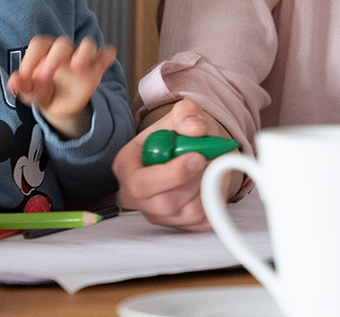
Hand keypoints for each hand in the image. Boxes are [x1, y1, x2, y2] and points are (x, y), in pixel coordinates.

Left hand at [6, 35, 116, 137]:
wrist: (60, 105)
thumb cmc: (43, 91)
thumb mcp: (32, 92)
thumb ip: (23, 86)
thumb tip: (12, 82)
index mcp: (45, 51)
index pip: (39, 44)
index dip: (32, 56)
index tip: (26, 74)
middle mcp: (64, 50)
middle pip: (62, 44)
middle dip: (54, 58)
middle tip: (44, 76)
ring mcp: (82, 57)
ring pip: (88, 44)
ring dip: (83, 53)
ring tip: (76, 67)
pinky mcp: (96, 67)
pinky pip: (106, 54)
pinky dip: (107, 56)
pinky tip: (104, 62)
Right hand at [112, 99, 235, 230]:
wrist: (190, 151)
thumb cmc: (177, 135)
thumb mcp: (180, 114)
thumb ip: (186, 113)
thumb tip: (195, 129)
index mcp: (126, 167)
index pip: (140, 183)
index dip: (171, 174)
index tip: (197, 157)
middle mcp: (136, 196)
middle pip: (164, 203)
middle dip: (193, 181)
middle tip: (208, 159)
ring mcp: (157, 214)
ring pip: (186, 212)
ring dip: (205, 187)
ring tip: (206, 166)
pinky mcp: (179, 225)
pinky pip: (201, 220)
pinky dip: (212, 199)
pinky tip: (207, 181)